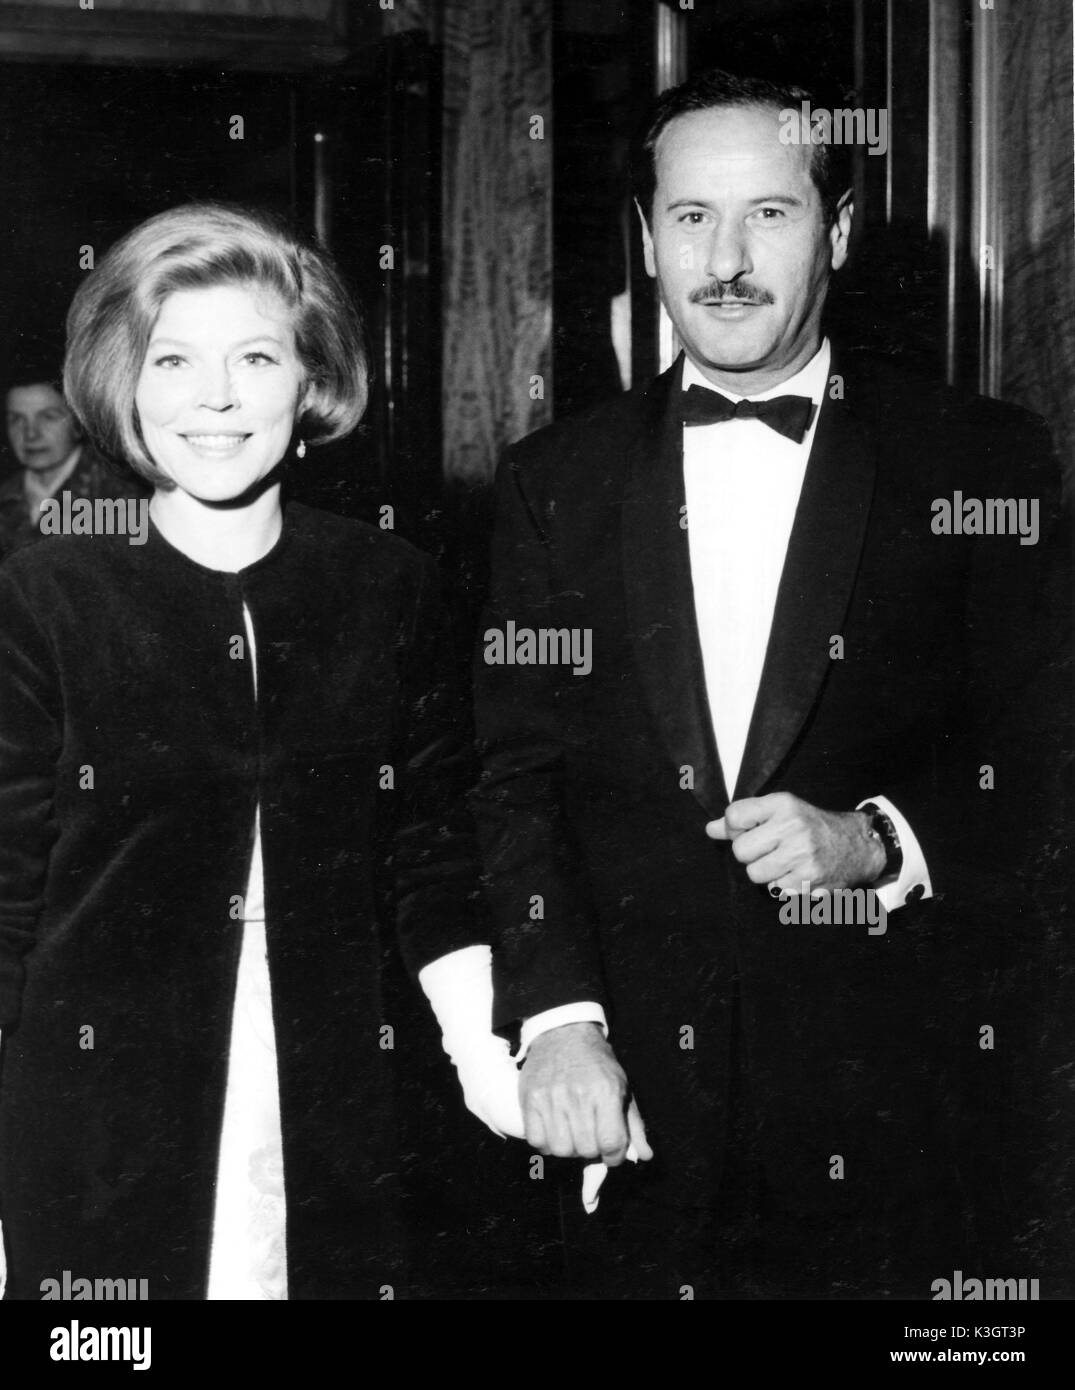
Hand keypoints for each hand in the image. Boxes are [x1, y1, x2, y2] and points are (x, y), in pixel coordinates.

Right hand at [519, 1022, 652, 1165]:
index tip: (612, 1152)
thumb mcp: (622, 1087)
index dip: (614, 1156)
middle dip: (592, 1150)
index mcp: (606, 1091)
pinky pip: (536, 1140)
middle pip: (586, 1149)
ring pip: (561, 1149)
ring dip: (569, 1148)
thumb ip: (634, 1125)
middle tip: (591, 1137)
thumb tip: (646, 1155)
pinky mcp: (530, 1098)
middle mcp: (578, 1094)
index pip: (611, 1142)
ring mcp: (551, 1097)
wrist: (564, 1033)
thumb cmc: (597, 1064)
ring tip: (572, 1134)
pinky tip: (554, 1131)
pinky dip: (546, 1143)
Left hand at [706, 792, 884, 893]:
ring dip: (766, 872)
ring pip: (755, 874)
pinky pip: (775, 890)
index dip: (735, 828)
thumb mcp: (780, 811)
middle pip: (741, 851)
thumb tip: (710, 829)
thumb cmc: (811, 826)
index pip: (734, 816)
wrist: (858, 845)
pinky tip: (798, 874)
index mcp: (783, 804)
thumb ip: (744, 819)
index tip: (749, 830)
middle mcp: (793, 827)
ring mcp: (802, 855)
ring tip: (785, 862)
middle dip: (751, 854)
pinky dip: (783, 886)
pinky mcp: (809, 881)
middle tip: (770, 849)